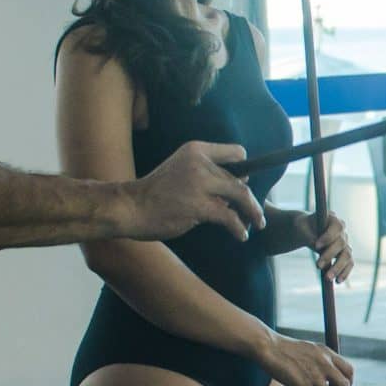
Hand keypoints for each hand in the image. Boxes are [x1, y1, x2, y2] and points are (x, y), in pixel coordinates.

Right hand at [125, 141, 263, 241]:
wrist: (130, 207)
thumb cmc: (155, 193)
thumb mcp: (180, 170)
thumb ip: (205, 174)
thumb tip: (237, 184)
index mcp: (195, 150)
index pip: (235, 152)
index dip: (245, 167)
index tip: (248, 182)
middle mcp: (200, 163)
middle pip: (239, 180)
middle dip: (249, 199)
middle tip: (256, 213)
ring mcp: (200, 184)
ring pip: (240, 196)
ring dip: (252, 212)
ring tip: (256, 224)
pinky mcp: (199, 206)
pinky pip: (229, 217)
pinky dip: (239, 228)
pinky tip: (241, 235)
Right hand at [254, 333, 354, 385]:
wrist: (269, 346)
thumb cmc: (287, 349)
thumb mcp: (311, 349)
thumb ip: (322, 360)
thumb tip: (329, 374)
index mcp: (327, 353)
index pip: (349, 371)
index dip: (349, 383)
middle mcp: (324, 363)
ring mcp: (314, 375)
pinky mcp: (302, 384)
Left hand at [310, 213, 352, 283]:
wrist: (306, 232)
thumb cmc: (303, 227)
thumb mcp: (300, 228)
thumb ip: (308, 235)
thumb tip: (317, 246)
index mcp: (333, 220)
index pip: (337, 227)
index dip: (328, 236)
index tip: (316, 245)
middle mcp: (342, 232)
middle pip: (341, 243)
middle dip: (329, 255)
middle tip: (317, 265)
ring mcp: (345, 244)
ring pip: (347, 256)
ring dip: (338, 267)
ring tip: (327, 278)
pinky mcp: (345, 255)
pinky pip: (349, 264)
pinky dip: (344, 273)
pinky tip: (337, 281)